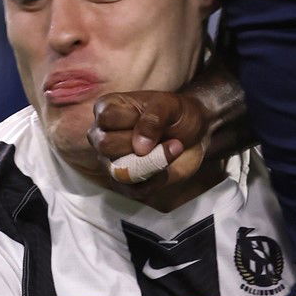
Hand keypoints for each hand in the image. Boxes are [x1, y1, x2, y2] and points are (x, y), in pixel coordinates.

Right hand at [89, 90, 211, 187]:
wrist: (193, 133)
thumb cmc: (176, 113)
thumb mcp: (170, 105)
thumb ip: (153, 119)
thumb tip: (139, 148)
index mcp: (107, 111)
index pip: (106, 118)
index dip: (132, 120)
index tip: (155, 116)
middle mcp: (101, 136)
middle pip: (105, 145)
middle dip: (140, 143)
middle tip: (164, 136)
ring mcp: (110, 162)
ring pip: (117, 170)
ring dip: (151, 163)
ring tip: (173, 149)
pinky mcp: (124, 183)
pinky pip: (133, 190)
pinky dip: (155, 181)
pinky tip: (167, 168)